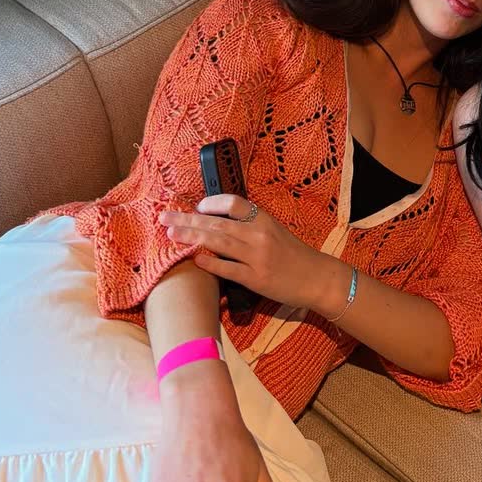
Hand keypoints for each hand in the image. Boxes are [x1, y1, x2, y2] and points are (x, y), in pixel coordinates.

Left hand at [159, 196, 325, 312]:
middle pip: (218, 222)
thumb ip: (250, 226)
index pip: (234, 203)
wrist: (316, 277)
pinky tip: (195, 259)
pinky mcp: (256, 278)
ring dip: (192, 237)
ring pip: (219, 242)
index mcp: (264, 219)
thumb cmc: (294, 254)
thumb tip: (218, 222)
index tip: (196, 206)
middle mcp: (259, 234)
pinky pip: (228, 269)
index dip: (212, 202)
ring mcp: (257, 256)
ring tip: (172, 234)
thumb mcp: (275, 231)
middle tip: (165, 217)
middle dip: (188, 219)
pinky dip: (210, 263)